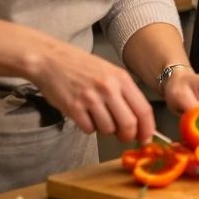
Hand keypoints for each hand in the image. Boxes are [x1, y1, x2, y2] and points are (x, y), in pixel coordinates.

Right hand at [28, 41, 155, 143]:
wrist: (51, 60)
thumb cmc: (82, 66)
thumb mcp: (110, 72)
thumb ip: (125, 93)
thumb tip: (138, 120)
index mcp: (121, 79)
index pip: (143, 109)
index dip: (148, 128)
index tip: (146, 138)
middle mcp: (108, 88)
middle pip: (129, 124)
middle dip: (128, 135)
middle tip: (124, 137)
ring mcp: (90, 98)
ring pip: (108, 129)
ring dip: (106, 130)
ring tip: (99, 118)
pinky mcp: (73, 107)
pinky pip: (89, 129)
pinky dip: (89, 127)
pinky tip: (85, 116)